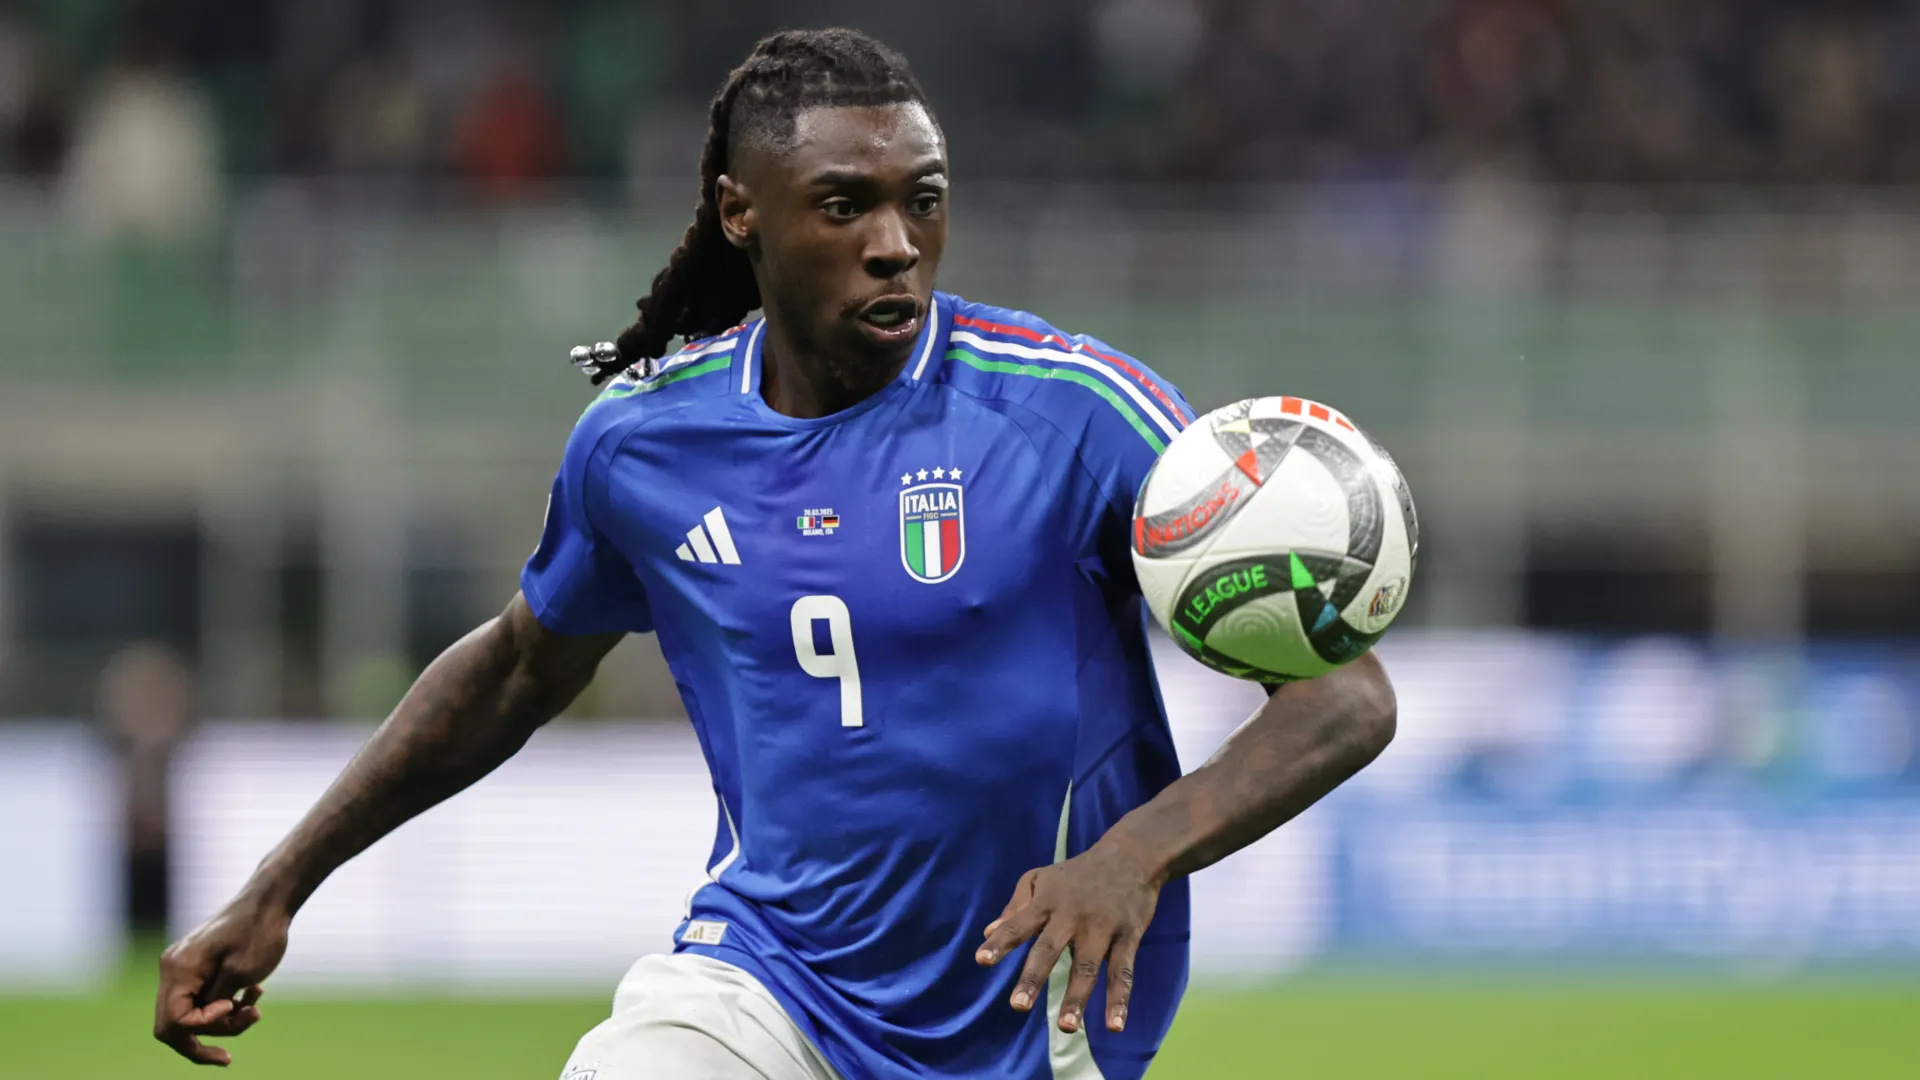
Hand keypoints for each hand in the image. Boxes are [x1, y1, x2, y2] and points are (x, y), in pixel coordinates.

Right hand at [154, 895, 291, 1065]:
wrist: (270, 899)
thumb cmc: (261, 931)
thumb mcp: (242, 973)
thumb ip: (217, 1003)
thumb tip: (198, 1025)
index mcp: (179, 968)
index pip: (174, 1021)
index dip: (203, 1026)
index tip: (232, 1005)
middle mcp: (173, 968)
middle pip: (176, 1023)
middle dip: (212, 1033)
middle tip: (249, 1022)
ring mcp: (183, 967)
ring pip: (193, 1013)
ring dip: (226, 1017)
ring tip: (257, 1003)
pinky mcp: (197, 967)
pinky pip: (203, 998)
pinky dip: (227, 1003)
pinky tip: (255, 992)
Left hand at [974, 840, 1162, 1034]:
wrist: (1131, 855)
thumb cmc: (1078, 873)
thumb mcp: (1041, 878)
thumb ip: (1016, 905)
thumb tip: (988, 932)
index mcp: (1047, 903)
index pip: (1018, 924)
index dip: (1000, 942)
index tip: (981, 960)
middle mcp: (1071, 917)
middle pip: (1049, 949)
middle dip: (1033, 977)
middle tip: (1018, 1005)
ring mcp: (1101, 928)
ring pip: (1087, 967)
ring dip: (1077, 998)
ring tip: (1066, 1027)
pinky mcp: (1128, 937)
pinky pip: (1122, 972)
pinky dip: (1119, 1000)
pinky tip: (1115, 1025)